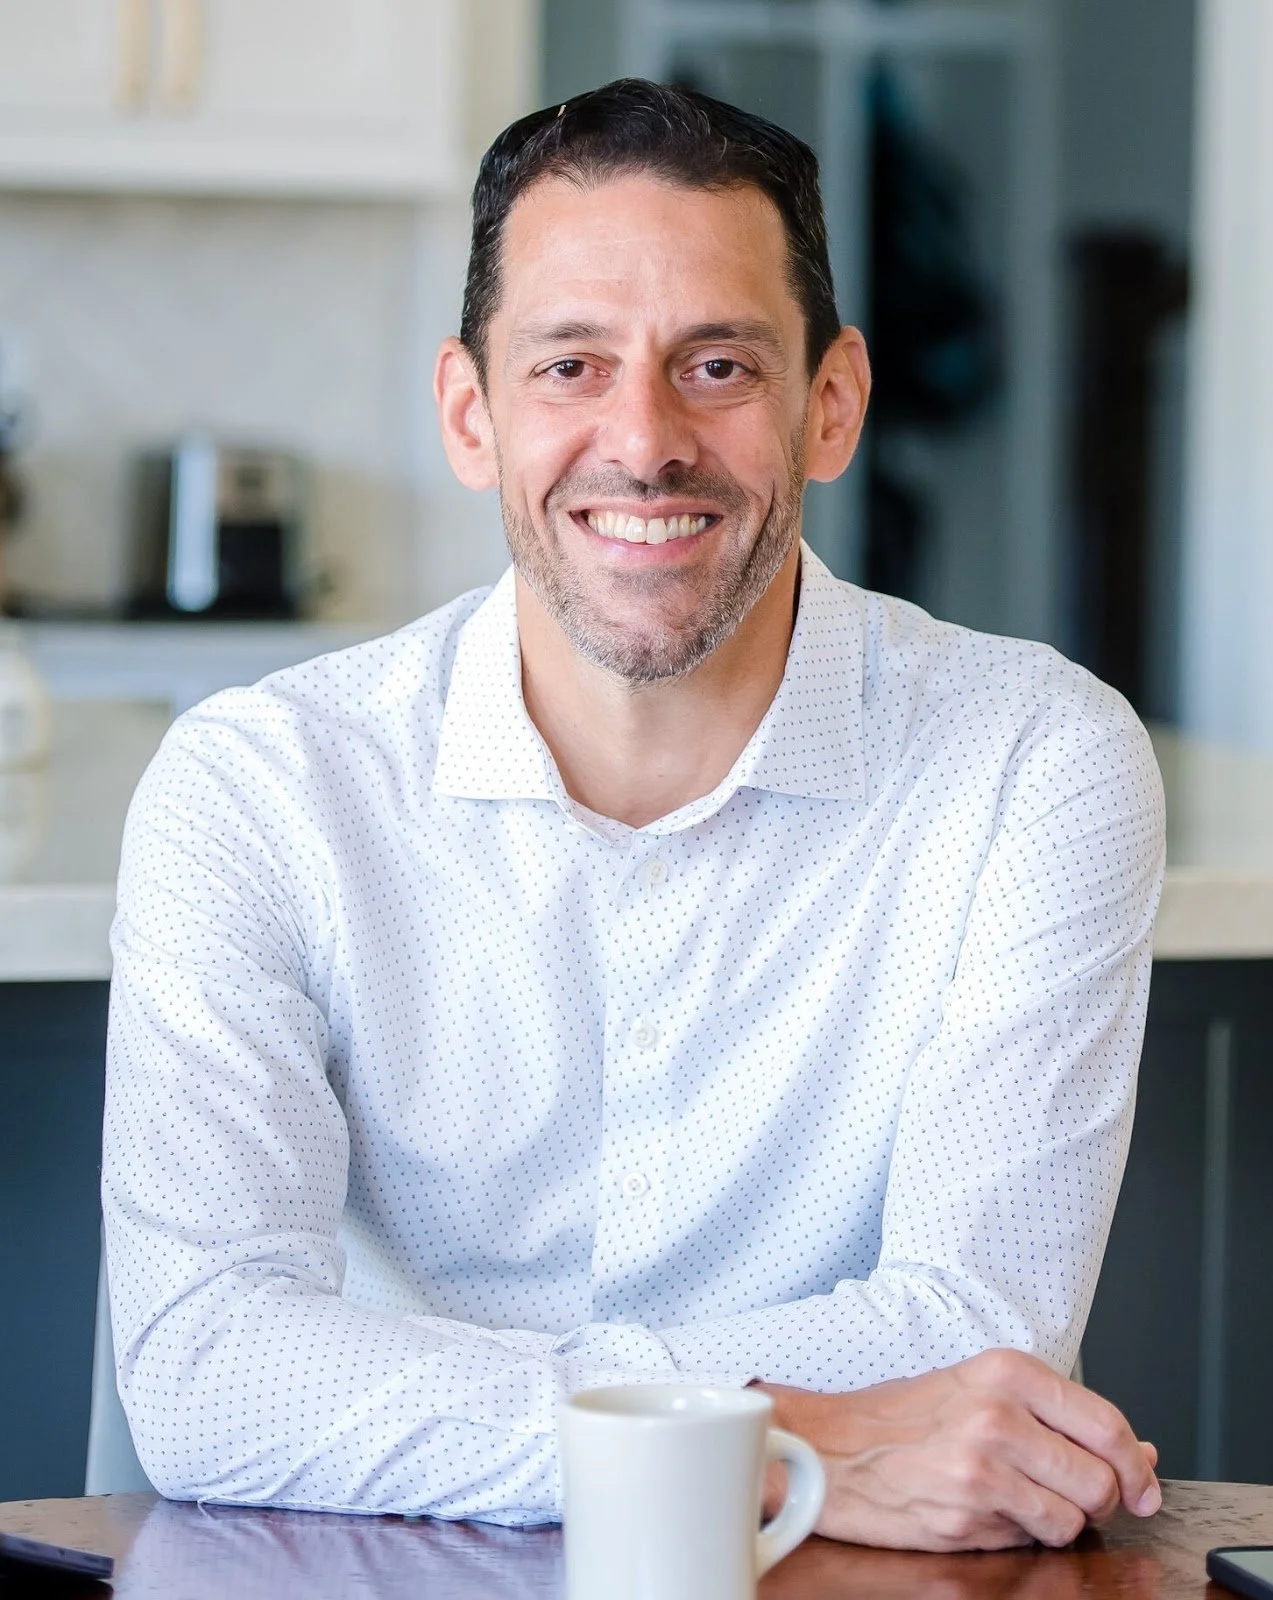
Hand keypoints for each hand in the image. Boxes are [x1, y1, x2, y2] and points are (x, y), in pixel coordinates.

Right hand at [756, 1348, 1160, 1551]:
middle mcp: (998, 1414)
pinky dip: (1019, 1536)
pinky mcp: (966, 1515)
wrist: (828, 1448)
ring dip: (1057, 1523)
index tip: (1143, 1488)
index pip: (1106, 1425)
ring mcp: (982, 1467)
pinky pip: (1029, 1541)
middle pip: (1101, 1481)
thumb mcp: (980, 1390)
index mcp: (1006, 1371)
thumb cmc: (901, 1418)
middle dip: (1097, 1500)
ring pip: (1072, 1519)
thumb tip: (1143, 1454)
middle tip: (1069, 1495)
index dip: (1136, 1467)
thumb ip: (1060, 1418)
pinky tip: (985, 1512)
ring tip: (1019, 1501)